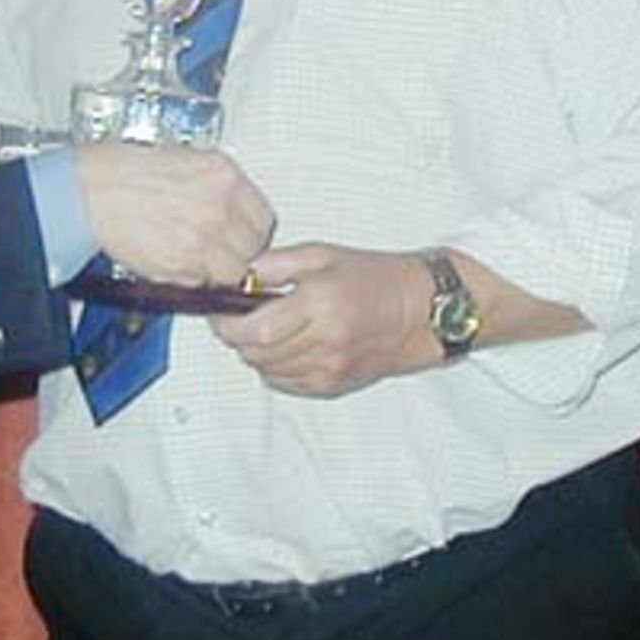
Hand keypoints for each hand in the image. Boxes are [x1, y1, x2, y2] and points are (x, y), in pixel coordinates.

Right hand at [75, 142, 273, 287]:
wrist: (87, 189)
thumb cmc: (121, 170)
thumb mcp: (183, 160)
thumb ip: (214, 187)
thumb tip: (231, 209)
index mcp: (223, 175)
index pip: (263, 217)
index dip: (250, 230)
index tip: (241, 234)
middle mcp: (220, 206)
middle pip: (253, 247)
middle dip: (237, 252)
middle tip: (216, 248)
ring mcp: (203, 238)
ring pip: (231, 271)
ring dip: (216, 270)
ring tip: (193, 258)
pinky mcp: (182, 264)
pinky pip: (200, 283)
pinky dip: (190, 279)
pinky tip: (172, 260)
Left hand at [210, 244, 436, 397]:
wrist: (418, 310)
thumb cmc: (373, 277)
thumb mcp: (320, 255)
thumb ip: (274, 265)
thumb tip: (237, 274)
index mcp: (319, 305)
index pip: (256, 330)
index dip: (228, 325)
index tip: (221, 314)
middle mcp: (325, 341)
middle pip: (257, 354)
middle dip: (239, 338)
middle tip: (241, 318)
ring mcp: (330, 367)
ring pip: (268, 371)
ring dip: (257, 352)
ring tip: (268, 328)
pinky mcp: (333, 384)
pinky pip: (286, 384)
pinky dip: (275, 368)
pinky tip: (287, 346)